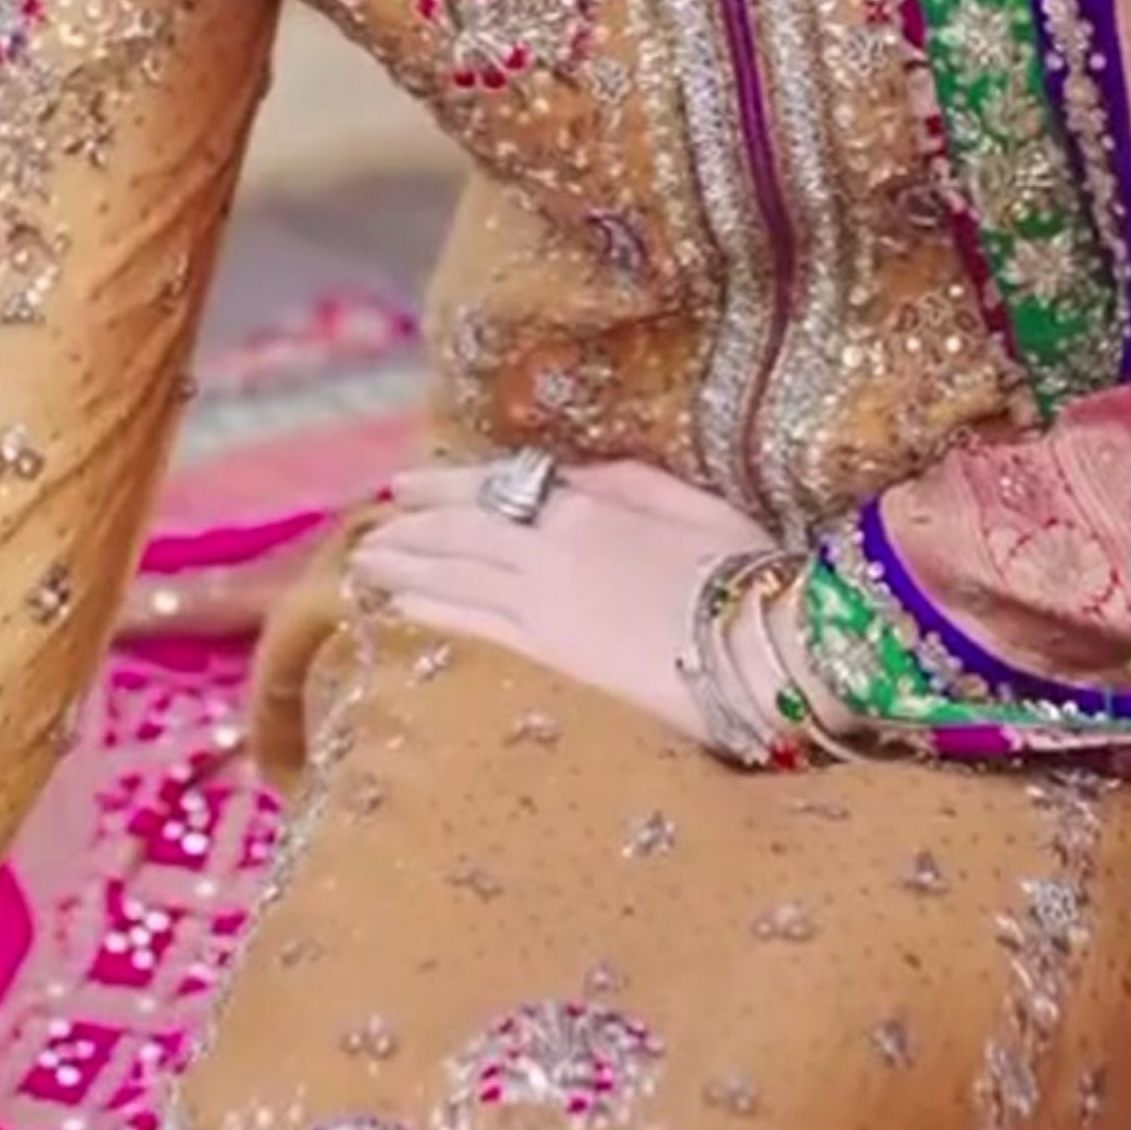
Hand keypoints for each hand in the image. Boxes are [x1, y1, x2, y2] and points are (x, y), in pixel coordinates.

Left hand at [354, 456, 760, 745]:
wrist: (763, 638)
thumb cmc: (745, 567)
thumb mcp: (690, 500)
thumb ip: (626, 482)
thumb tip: (573, 476)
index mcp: (590, 503)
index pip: (498, 486)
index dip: (444, 486)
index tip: (404, 486)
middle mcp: (553, 546)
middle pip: (462, 532)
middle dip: (410, 529)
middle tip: (369, 531)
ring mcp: (546, 602)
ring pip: (456, 576)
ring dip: (406, 568)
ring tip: (367, 567)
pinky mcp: (551, 653)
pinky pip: (476, 626)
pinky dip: (435, 612)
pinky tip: (403, 610)